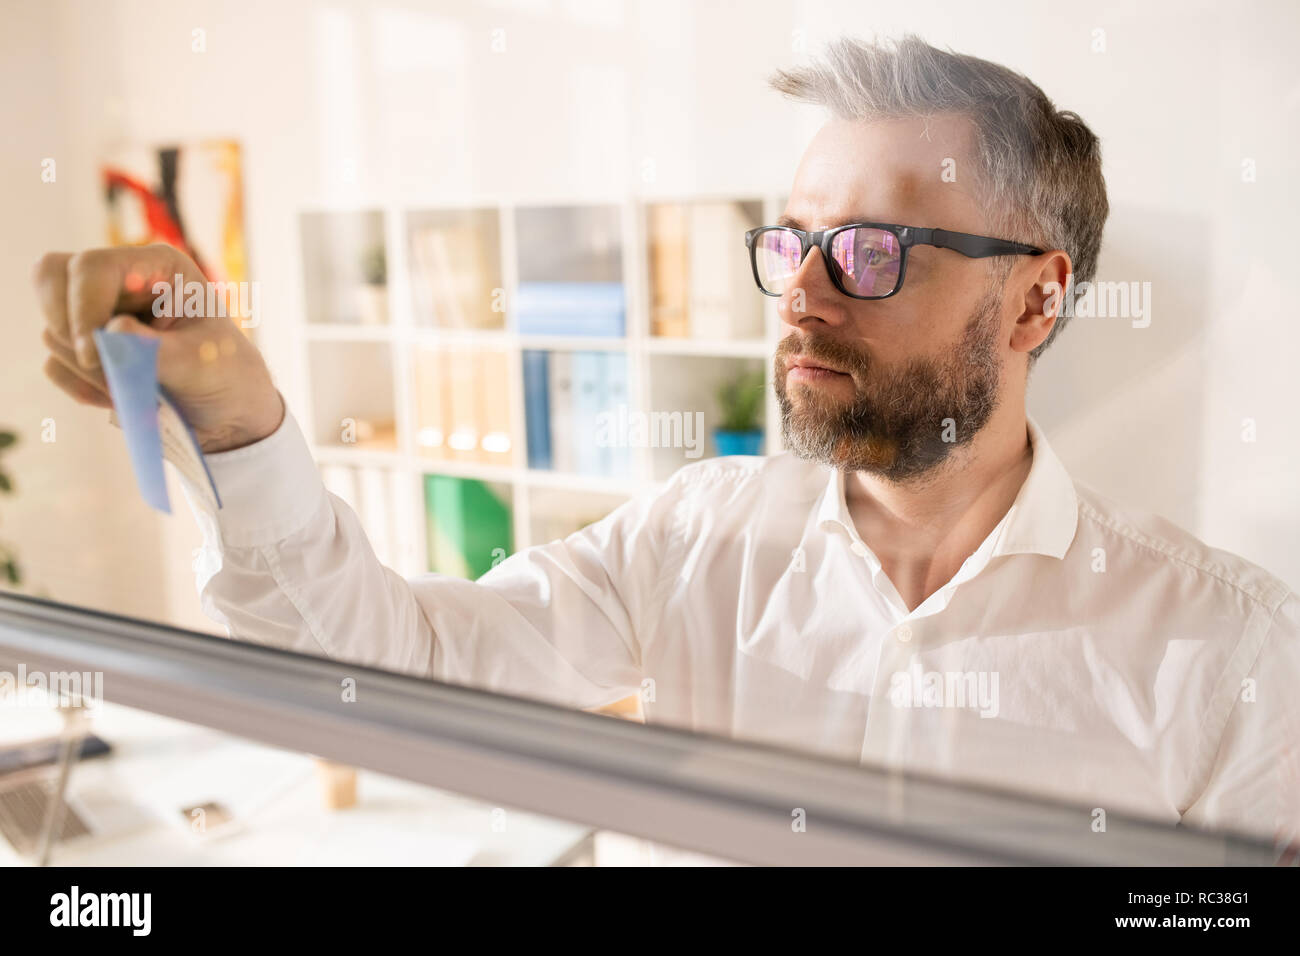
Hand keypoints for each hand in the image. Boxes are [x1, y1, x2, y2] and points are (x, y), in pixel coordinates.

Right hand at [33, 244, 284, 452]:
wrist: (226, 412)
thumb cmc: (226, 375)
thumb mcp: (201, 363)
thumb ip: (155, 348)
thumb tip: (111, 328)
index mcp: (156, 267)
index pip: (91, 266)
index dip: (83, 308)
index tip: (93, 354)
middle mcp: (121, 281)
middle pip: (50, 277)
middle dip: (69, 327)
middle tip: (100, 364)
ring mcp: (98, 313)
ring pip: (53, 329)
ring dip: (87, 369)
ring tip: (137, 388)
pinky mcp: (87, 348)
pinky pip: (55, 364)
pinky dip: (83, 388)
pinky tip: (122, 398)